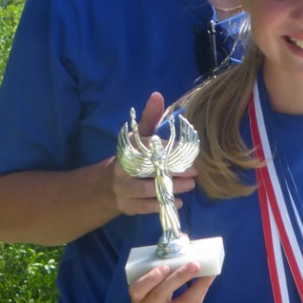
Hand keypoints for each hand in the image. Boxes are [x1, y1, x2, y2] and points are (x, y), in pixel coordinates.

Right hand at [110, 92, 196, 215]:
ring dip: (171, 188)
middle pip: (148, 169)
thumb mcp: (138, 136)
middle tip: (194, 171)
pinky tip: (179, 202)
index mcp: (126, 148)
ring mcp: (123, 189)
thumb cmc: (132, 156)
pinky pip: (145, 207)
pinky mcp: (127, 206)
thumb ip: (149, 118)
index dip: (167, 149)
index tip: (186, 151)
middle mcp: (122, 168)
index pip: (147, 147)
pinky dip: (161, 205)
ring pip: (148, 189)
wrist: (107, 185)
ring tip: (190, 185)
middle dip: (173, 170)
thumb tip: (157, 95)